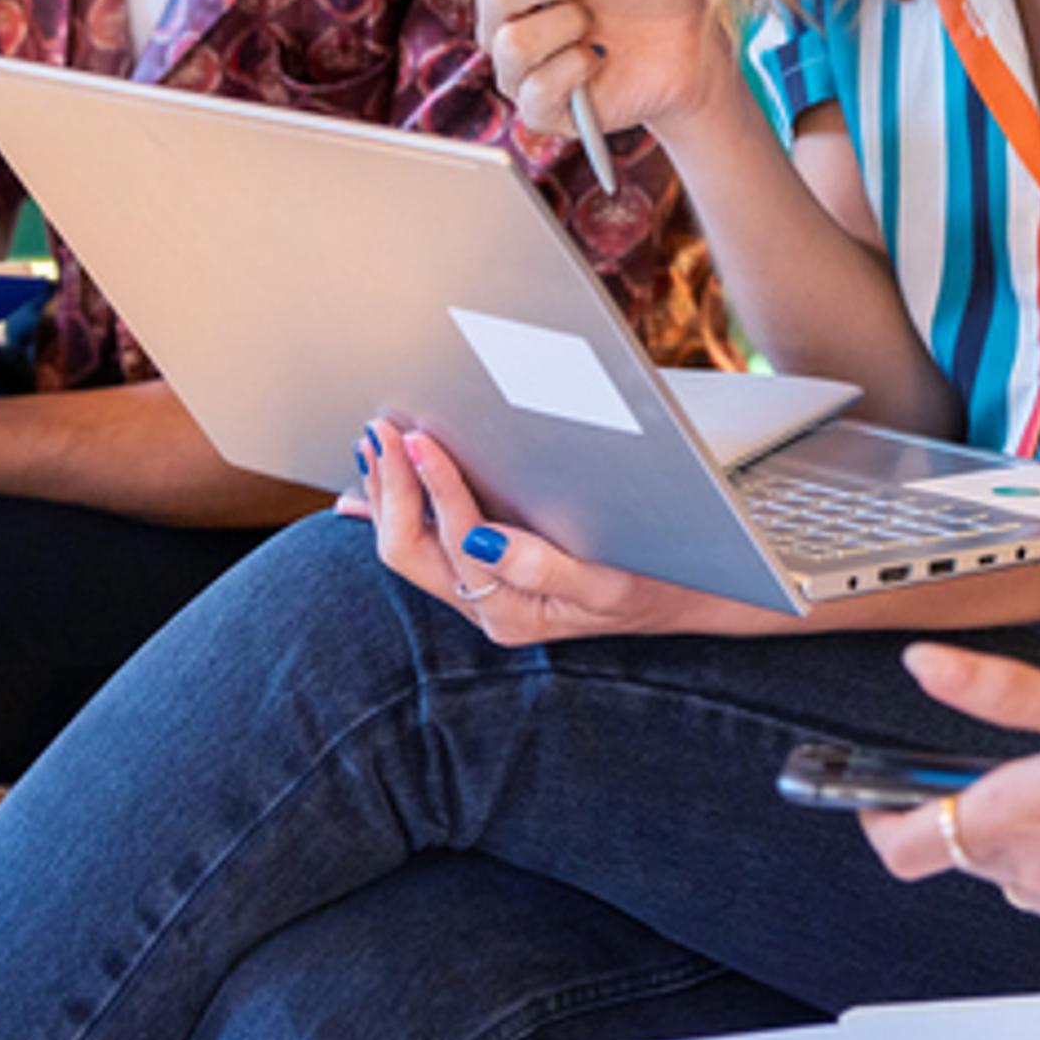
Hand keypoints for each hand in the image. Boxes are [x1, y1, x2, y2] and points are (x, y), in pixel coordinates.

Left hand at [345, 416, 797, 646]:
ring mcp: (479, 596)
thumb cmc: (653, 579)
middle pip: (411, 549)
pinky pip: (423, 548)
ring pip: (409, 546)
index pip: (457, 540)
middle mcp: (486, 608)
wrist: (681, 598)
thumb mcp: (609, 579)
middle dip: (392, 488)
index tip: (421, 437)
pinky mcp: (481, 580)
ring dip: (386, 494)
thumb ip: (544, 566)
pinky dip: (391, 515)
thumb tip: (481, 539)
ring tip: (372, 442)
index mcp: (513, 610)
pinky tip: (359, 497)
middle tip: (382, 430)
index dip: (435, 487)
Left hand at [860, 642, 1039, 959]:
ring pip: (1028, 869)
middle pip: (971, 847)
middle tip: (1038, 757)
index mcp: (1013, 819)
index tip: (884, 788)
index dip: (881, 814)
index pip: (902, 843)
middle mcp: (1033, 877)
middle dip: (987, 804)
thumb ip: (1003, 692)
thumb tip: (929, 667)